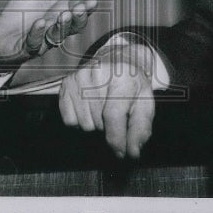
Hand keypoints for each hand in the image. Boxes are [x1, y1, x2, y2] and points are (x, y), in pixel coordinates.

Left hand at [0, 0, 96, 69]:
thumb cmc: (23, 9)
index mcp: (61, 14)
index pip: (79, 13)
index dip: (86, 9)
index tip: (92, 2)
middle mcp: (55, 29)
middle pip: (72, 28)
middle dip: (77, 19)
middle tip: (79, 8)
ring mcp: (41, 40)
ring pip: (56, 37)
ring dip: (61, 27)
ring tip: (63, 14)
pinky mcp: (25, 48)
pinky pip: (34, 44)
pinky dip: (38, 34)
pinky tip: (39, 23)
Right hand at [58, 42, 155, 158]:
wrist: (118, 60)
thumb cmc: (132, 85)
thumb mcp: (145, 103)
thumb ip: (140, 128)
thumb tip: (132, 151)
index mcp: (122, 77)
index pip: (113, 116)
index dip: (117, 139)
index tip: (120, 152)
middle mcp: (98, 72)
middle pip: (98, 122)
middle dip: (108, 127)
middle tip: (114, 114)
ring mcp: (80, 76)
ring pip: (83, 123)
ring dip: (94, 123)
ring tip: (103, 108)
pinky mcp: (67, 82)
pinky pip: (69, 119)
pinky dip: (79, 119)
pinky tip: (89, 107)